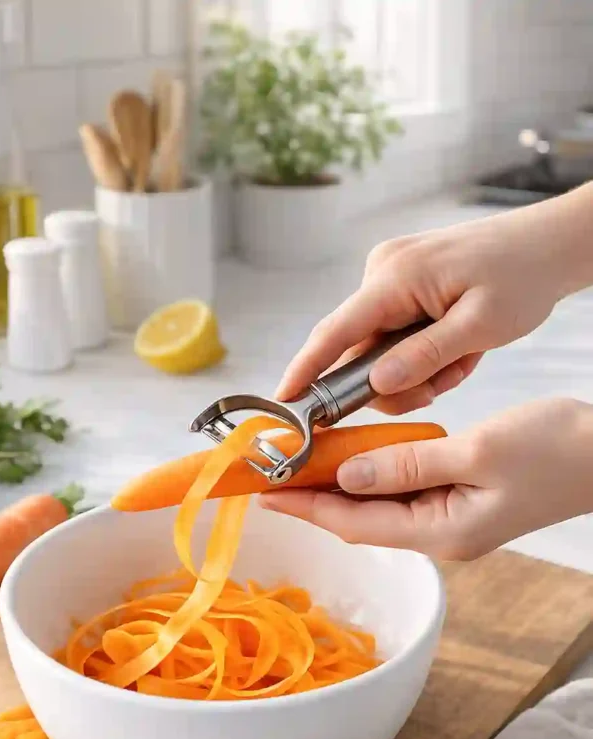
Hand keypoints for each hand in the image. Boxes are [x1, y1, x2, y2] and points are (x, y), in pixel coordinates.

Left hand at [259, 399, 592, 560]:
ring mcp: (453, 521)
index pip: (356, 523)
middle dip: (313, 497)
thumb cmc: (556, 450)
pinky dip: (375, 475)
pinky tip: (353, 457)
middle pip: (361, 520)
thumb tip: (348, 475)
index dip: (306, 507)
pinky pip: (405, 494)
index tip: (264, 491)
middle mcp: (443, 535)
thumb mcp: (476, 452)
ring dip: (340, 485)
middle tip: (270, 473)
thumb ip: (408, 465)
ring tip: (299, 462)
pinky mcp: (463, 502)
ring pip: (380, 507)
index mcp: (444, 532)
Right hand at [277, 184, 592, 414]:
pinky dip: (423, 353)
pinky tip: (457, 347)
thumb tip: (377, 384)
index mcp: (396, 277)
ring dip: (418, 369)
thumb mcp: (480, 326)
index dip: (305, 371)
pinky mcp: (400, 285)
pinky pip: (395, 336)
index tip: (281, 402)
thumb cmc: (522, 276)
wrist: (547, 244)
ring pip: (380, 350)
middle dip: (398, 381)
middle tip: (445, 382)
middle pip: (360, 351)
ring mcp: (389, 277)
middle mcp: (382, 272)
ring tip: (462, 359)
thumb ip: (425, 356)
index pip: (334, 332)